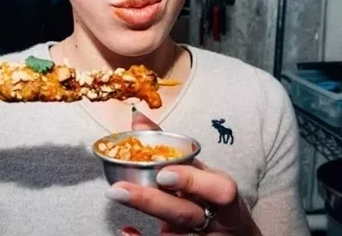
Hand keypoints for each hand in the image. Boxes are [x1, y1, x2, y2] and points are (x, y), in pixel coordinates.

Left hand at [111, 111, 259, 234]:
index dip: (192, 182)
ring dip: (143, 217)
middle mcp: (217, 222)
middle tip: (118, 189)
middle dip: (152, 201)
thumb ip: (172, 149)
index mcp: (224, 197)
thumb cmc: (212, 200)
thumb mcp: (202, 173)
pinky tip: (125, 230)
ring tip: (117, 199)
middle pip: (186, 214)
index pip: (220, 190)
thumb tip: (138, 118)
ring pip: (175, 235)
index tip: (163, 174)